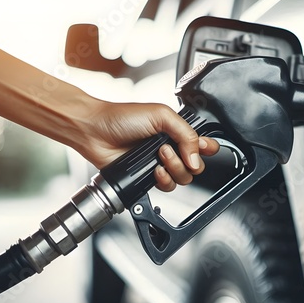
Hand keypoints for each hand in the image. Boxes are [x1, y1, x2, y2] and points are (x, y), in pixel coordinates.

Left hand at [81, 101, 218, 190]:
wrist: (96, 132)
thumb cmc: (122, 117)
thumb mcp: (161, 115)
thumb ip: (186, 133)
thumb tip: (197, 157)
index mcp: (177, 130)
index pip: (204, 143)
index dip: (208, 148)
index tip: (201, 147)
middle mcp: (172, 147)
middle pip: (196, 165)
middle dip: (186, 160)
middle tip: (169, 149)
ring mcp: (161, 163)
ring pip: (183, 178)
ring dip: (173, 168)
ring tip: (158, 155)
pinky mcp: (150, 177)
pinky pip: (168, 187)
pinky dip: (163, 180)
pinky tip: (154, 170)